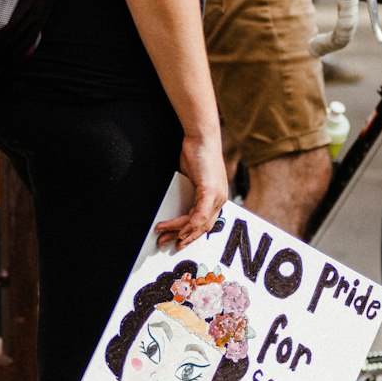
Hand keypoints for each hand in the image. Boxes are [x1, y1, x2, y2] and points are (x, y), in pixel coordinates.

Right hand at [155, 132, 227, 249]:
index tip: (176, 241)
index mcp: (216, 197)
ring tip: (162, 233)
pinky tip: (179, 230)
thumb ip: (189, 193)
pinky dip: (189, 224)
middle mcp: (219, 199)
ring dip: (179, 230)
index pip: (204, 223)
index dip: (190, 235)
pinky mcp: (210, 190)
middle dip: (182, 238)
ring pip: (198, 223)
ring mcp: (216, 195)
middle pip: (202, 227)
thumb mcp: (191, 178)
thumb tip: (175, 205)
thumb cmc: (195, 154)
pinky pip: (200, 214)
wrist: (201, 137)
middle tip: (165, 243)